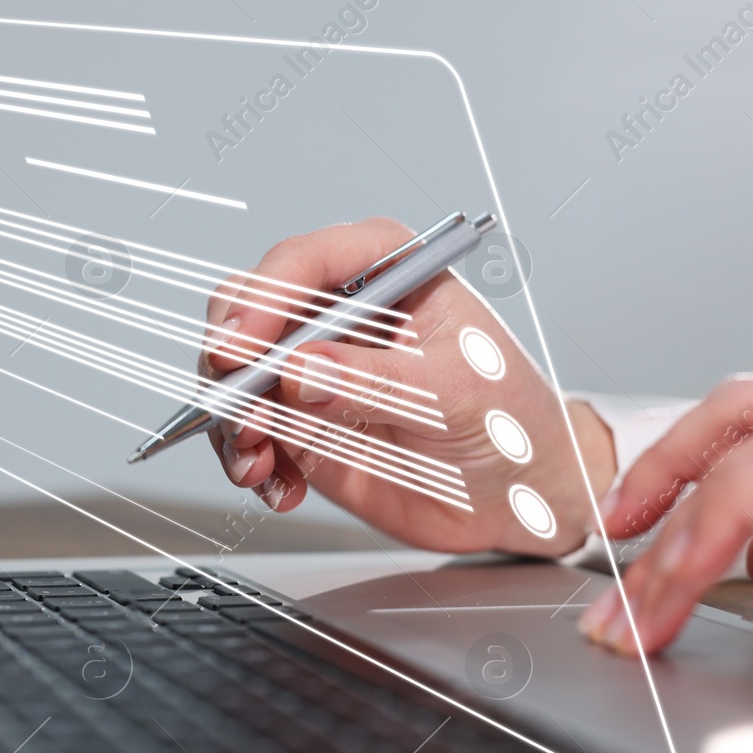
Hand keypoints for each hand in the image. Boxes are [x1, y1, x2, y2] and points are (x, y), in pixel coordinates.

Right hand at [203, 217, 615, 556]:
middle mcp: (340, 313)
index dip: (263, 299)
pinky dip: (250, 462)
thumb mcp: (455, 392)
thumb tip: (303, 372)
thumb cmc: (511, 416)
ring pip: (237, 379)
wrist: (523, 490)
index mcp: (387, 270)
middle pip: (249, 313)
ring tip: (258, 464)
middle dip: (230, 364)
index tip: (243, 348)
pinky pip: (250, 436)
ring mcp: (315, 371)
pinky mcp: (304, 425)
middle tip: (238, 411)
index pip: (306, 262)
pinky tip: (278, 487)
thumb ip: (377, 381)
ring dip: (232, 422)